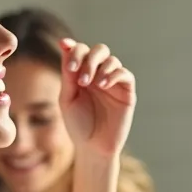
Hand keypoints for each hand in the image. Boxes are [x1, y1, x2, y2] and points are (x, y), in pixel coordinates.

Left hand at [58, 38, 135, 157]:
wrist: (93, 148)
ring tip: (92, 83)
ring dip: (100, 67)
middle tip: (80, 77)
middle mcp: (99, 75)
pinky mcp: (127, 92)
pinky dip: (113, 74)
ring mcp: (114, 83)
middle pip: (99, 50)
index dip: (73, 48)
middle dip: (88, 58)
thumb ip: (68, 73)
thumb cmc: (78, 125)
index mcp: (82, 74)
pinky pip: (125, 74)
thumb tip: (65, 44)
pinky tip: (103, 84)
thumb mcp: (67, 98)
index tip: (64, 47)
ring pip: (112, 60)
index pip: (81, 52)